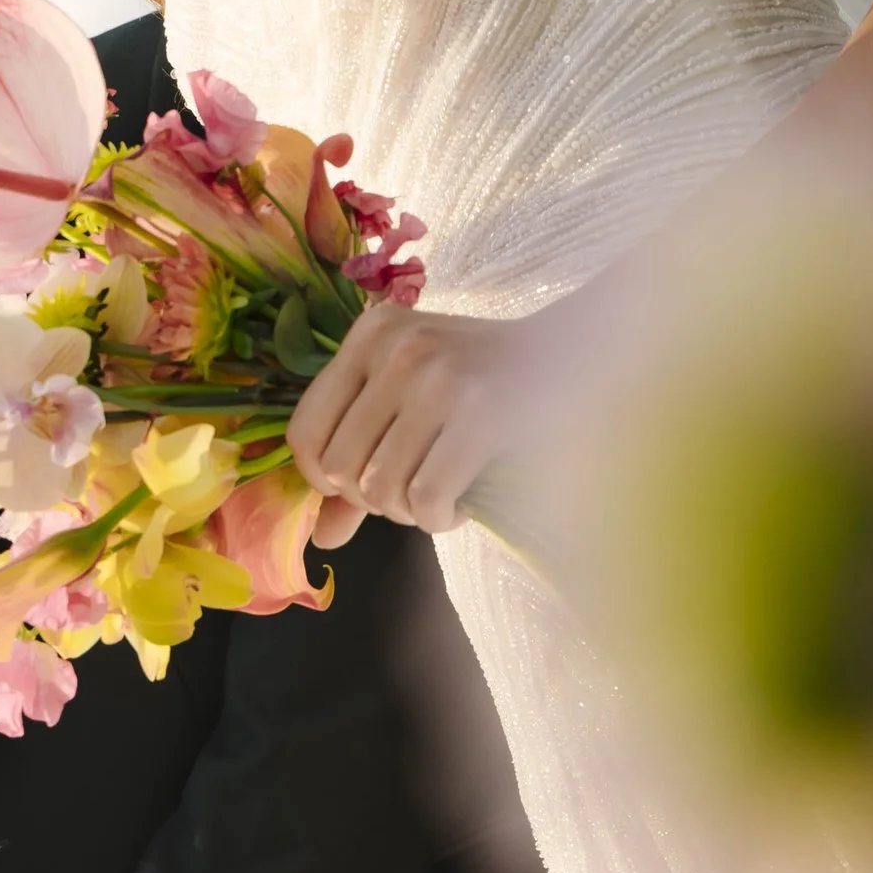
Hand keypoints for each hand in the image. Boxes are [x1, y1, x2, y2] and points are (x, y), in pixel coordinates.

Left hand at [287, 306, 514, 546]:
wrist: (567, 352)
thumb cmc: (479, 378)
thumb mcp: (409, 395)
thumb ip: (359, 457)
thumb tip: (321, 538)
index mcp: (369, 335)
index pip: (305, 431)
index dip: (320, 480)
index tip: (354, 489)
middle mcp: (395, 349)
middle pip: (341, 468)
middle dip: (372, 500)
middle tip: (410, 493)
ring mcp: (436, 379)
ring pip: (382, 488)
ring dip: (409, 512)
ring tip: (436, 497)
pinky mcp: (480, 413)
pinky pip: (426, 498)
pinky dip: (438, 519)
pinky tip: (458, 507)